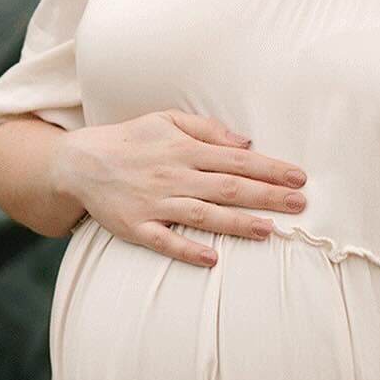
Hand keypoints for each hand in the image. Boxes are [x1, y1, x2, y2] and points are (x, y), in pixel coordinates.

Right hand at [48, 109, 308, 265]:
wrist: (79, 162)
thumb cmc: (130, 139)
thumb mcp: (166, 119)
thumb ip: (207, 129)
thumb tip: (245, 142)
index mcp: (184, 149)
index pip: (236, 159)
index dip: (270, 168)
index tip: (299, 177)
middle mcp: (173, 175)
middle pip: (227, 187)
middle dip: (266, 195)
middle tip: (299, 204)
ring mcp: (154, 203)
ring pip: (202, 215)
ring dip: (236, 223)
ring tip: (268, 230)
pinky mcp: (135, 226)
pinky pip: (164, 241)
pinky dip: (187, 250)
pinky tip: (212, 259)